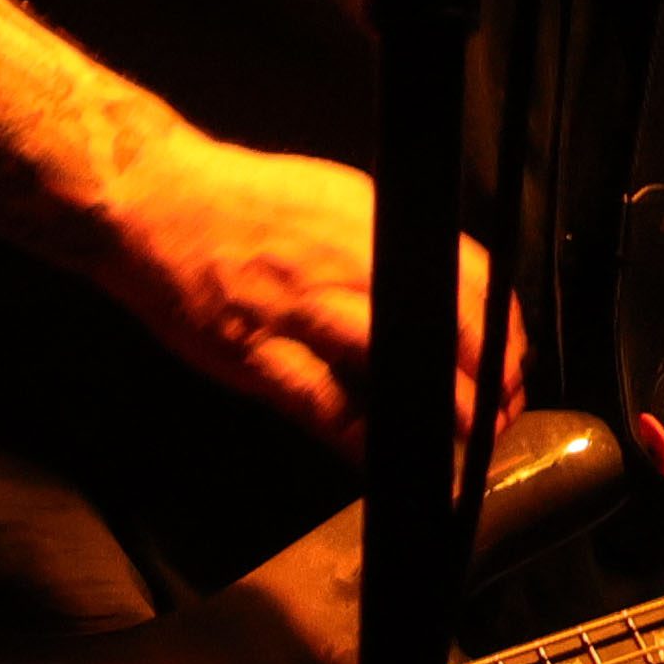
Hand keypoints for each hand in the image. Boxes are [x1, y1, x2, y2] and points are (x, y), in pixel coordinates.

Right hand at [101, 132, 526, 463]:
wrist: (155, 204)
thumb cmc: (243, 205)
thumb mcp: (334, 201)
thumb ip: (383, 245)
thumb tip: (439, 290)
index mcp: (372, 222)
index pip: (469, 274)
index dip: (499, 329)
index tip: (508, 361)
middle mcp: (350, 261)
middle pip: (449, 323)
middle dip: (487, 378)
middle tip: (500, 414)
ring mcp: (305, 309)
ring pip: (401, 365)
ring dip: (445, 411)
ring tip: (468, 445)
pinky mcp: (261, 354)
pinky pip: (328, 407)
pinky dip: (368, 440)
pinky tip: (393, 462)